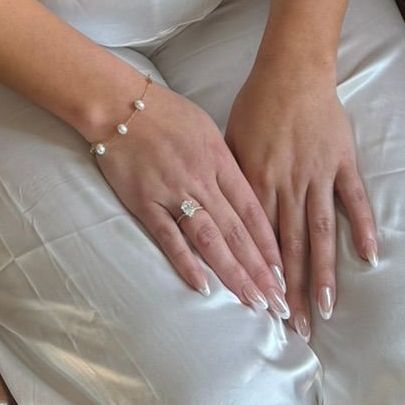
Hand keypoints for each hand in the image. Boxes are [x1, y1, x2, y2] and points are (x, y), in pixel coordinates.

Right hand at [91, 76, 290, 317]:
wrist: (119, 103)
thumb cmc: (165, 112)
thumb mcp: (206, 128)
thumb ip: (224, 161)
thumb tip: (243, 190)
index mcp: (219, 159)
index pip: (252, 209)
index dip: (270, 243)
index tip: (286, 271)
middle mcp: (202, 179)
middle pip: (237, 231)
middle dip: (261, 269)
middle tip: (280, 301)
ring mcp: (173, 192)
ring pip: (210, 239)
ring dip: (234, 273)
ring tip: (253, 301)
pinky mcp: (145, 202)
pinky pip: (169, 237)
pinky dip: (186, 263)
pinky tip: (204, 286)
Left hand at [223, 52, 378, 337]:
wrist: (291, 69)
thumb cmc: (256, 104)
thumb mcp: (230, 141)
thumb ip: (232, 182)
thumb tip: (224, 220)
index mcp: (256, 180)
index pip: (259, 240)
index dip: (262, 276)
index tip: (264, 309)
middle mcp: (287, 183)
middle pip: (290, 246)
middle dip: (292, 290)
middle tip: (295, 327)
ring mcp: (317, 173)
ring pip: (321, 231)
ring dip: (324, 271)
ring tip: (327, 308)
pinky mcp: (342, 161)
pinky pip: (354, 199)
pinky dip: (363, 227)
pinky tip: (370, 258)